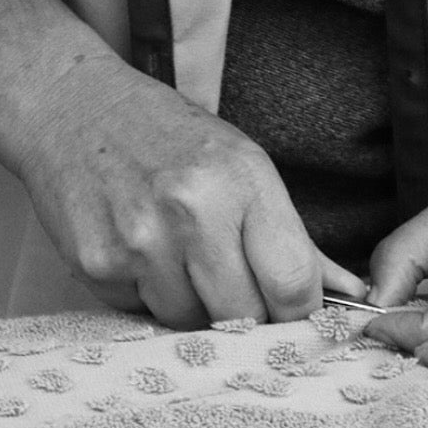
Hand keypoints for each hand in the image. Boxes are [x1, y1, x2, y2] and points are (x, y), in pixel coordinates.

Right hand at [0, 0, 364, 327]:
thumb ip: (297, 240)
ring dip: (188, 305)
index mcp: (242, 180)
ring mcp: (140, 239)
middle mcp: (192, 209)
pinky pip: (139, 312)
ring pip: (188, 322)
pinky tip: (134, 249)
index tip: (289, 313)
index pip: (293, 283)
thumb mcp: (243, 167)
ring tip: (172, 255)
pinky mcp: (97, 263)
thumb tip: (356, 293)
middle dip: (242, 315)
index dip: (297, 313)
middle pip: (243, 316)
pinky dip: (143, 294)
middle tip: (228, 286)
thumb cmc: (167, 137)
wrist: (72, 106)